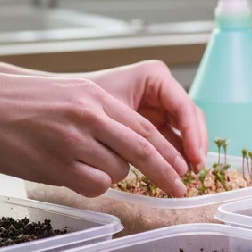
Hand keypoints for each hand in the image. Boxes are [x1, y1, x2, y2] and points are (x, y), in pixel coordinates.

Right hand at [0, 72, 189, 196]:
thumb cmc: (16, 104)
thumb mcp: (67, 95)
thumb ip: (99, 115)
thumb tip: (129, 145)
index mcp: (95, 97)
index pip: (145, 128)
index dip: (169, 152)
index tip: (184, 168)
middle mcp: (89, 116)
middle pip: (143, 150)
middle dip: (166, 173)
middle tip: (180, 190)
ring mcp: (73, 141)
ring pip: (117, 170)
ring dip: (112, 175)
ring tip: (84, 165)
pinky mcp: (56, 164)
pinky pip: (93, 185)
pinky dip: (91, 186)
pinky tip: (71, 175)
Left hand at [82, 61, 208, 171]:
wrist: (57, 104)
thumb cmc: (79, 102)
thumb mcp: (108, 115)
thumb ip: (134, 136)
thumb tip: (160, 163)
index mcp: (154, 77)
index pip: (184, 107)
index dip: (192, 134)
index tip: (194, 158)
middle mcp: (162, 88)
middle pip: (190, 117)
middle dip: (195, 144)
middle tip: (195, 170)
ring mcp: (159, 104)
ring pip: (185, 128)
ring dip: (188, 150)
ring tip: (186, 174)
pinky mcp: (153, 120)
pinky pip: (171, 136)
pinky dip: (176, 153)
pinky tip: (176, 170)